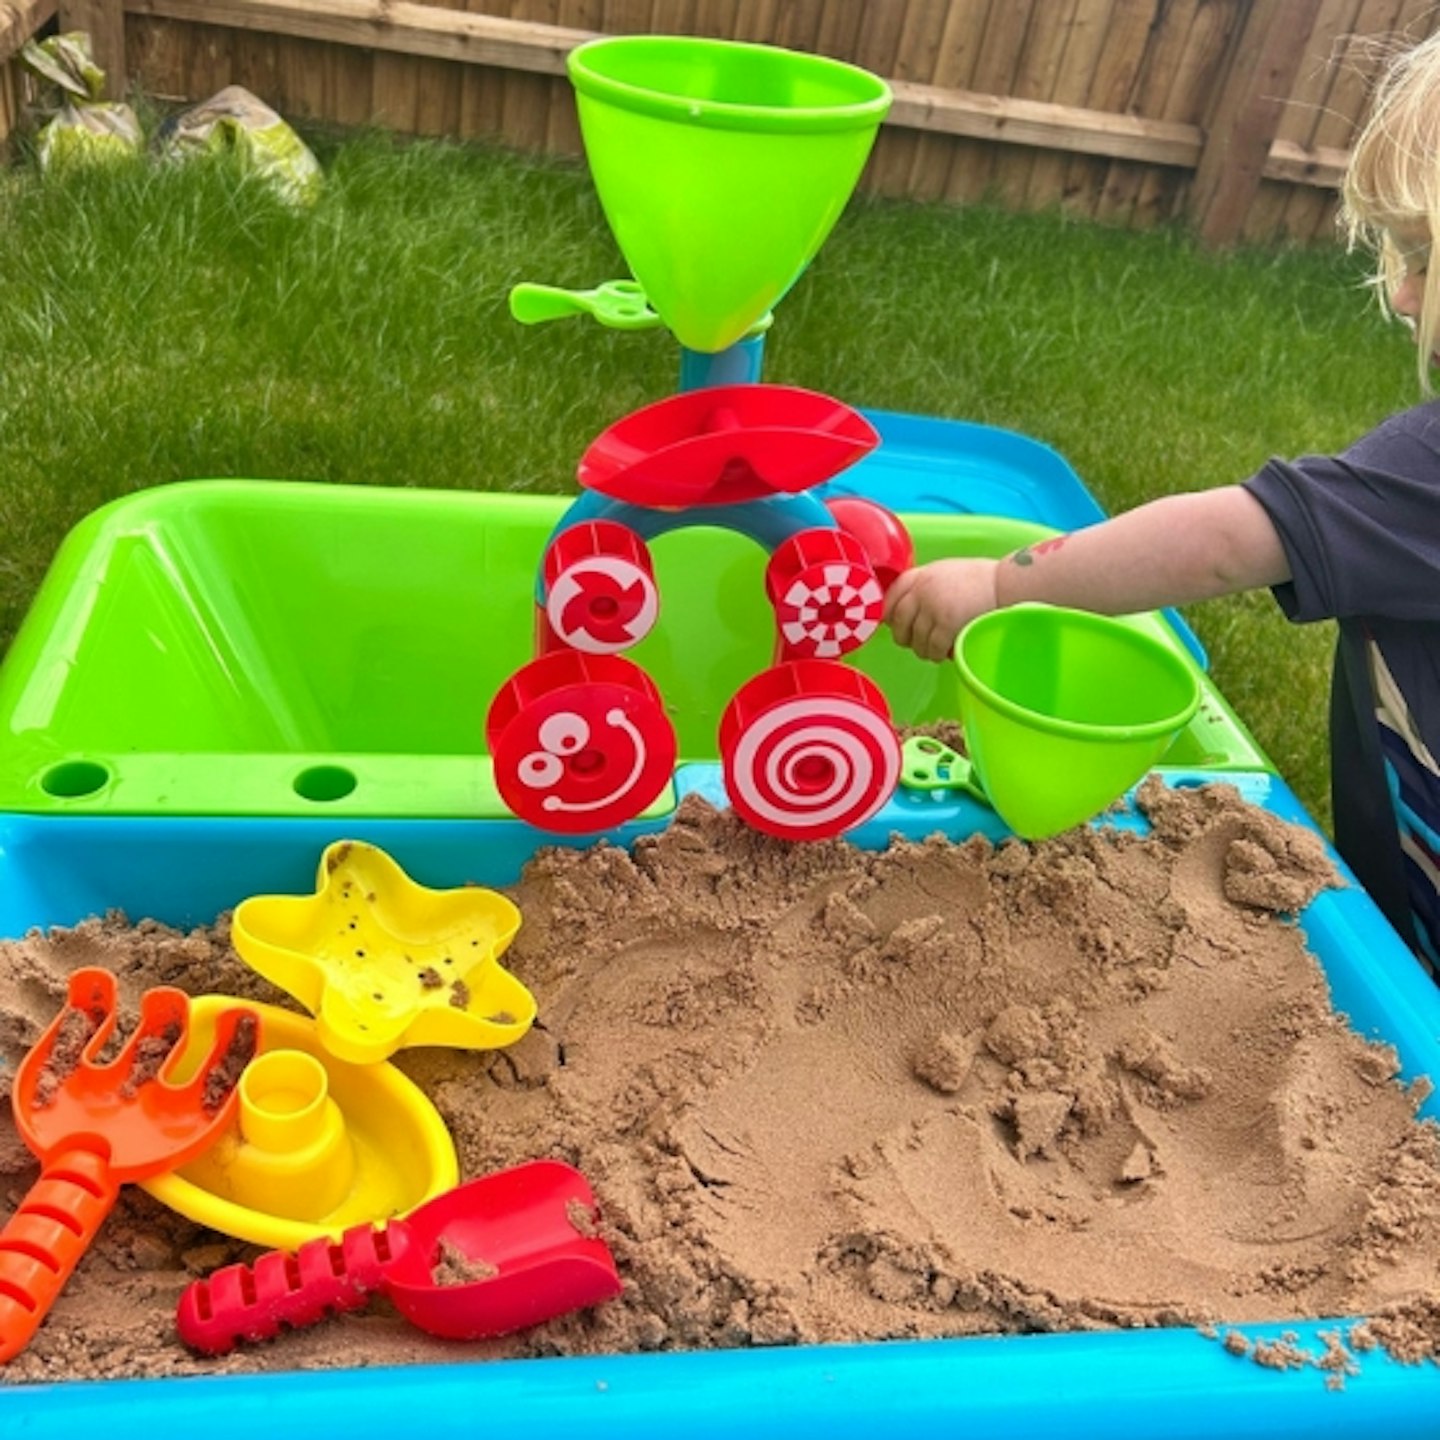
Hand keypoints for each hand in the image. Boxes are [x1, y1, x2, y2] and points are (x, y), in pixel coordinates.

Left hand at [884, 558, 999, 661]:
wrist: (1007, 583)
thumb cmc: (981, 581)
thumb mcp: (946, 573)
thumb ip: (926, 587)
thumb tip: (908, 609)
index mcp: (922, 575)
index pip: (891, 596)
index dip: (889, 614)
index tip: (893, 625)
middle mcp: (922, 589)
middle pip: (898, 621)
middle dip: (904, 636)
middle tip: (915, 643)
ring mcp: (933, 606)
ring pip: (915, 639)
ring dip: (923, 650)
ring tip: (934, 651)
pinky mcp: (947, 623)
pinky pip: (933, 647)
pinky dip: (937, 654)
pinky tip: (944, 654)